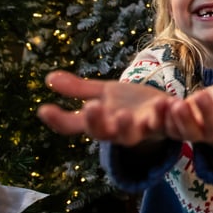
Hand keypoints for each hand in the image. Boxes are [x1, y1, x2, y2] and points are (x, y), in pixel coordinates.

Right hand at [37, 71, 173, 145]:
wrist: (166, 113)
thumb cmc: (131, 105)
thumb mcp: (105, 94)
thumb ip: (79, 89)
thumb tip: (48, 78)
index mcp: (102, 122)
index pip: (74, 126)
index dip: (58, 120)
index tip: (44, 109)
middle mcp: (120, 130)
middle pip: (105, 133)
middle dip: (97, 122)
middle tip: (90, 106)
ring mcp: (144, 129)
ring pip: (135, 134)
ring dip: (129, 124)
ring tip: (125, 113)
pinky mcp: (168, 124)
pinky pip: (168, 124)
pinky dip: (168, 114)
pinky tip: (168, 102)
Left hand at [165, 55, 212, 149]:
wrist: (208, 121)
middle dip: (208, 111)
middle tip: (202, 94)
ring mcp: (196, 132)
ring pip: (190, 130)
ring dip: (183, 119)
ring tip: (177, 103)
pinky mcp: (178, 131)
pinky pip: (171, 129)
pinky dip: (164, 119)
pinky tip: (161, 104)